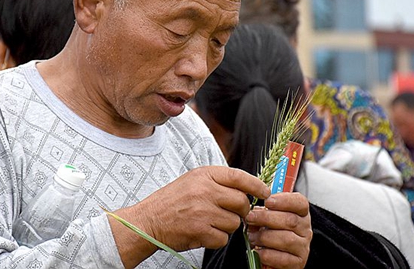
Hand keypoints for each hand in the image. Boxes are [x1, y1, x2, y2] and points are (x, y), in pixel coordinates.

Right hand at [109, 166, 270, 267]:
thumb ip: (217, 181)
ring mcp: (202, 211)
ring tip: (209, 222)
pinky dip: (217, 239)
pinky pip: (223, 238)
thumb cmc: (172, 201)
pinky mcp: (200, 231)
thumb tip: (247, 188)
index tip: (265, 192)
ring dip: (227, 226)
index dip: (256, 185)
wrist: (148, 221)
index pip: (239, 177)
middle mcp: (204, 190)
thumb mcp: (193, 181)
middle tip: (232, 214)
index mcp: (203, 174)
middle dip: (241, 211)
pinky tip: (203, 233)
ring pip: (234, 223)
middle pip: (242, 203)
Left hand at [246, 192, 310, 268]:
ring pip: (286, 239)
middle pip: (291, 220)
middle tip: (250, 217)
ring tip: (252, 236)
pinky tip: (258, 251)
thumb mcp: (271, 217)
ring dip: (264, 237)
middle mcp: (305, 230)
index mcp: (301, 214)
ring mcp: (303, 247)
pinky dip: (266, 254)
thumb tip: (252, 211)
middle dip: (266, 218)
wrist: (279, 255)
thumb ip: (264, 211)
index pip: (300, 203)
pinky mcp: (298, 263)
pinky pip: (282, 259)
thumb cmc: (273, 231)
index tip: (267, 201)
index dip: (284, 200)